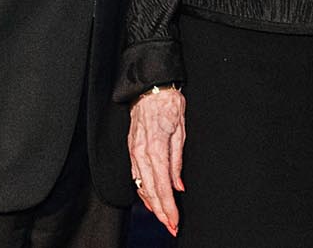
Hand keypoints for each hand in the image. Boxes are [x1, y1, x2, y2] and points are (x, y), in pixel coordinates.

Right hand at [129, 87, 186, 234]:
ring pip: (141, 186)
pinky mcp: (131, 150)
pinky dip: (143, 191)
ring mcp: (134, 153)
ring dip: (151, 205)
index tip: (175, 221)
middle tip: (171, 226)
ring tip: (163, 218)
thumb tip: (178, 186)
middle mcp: (141, 154)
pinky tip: (149, 199)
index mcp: (155, 149)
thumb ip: (177, 161)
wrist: (150, 87)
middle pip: (150, 191)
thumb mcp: (181, 131)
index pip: (162, 187)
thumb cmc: (169, 104)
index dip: (168, 207)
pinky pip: (136, 176)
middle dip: (161, 212)